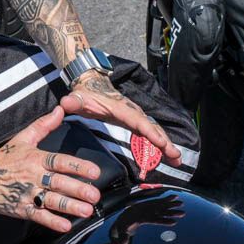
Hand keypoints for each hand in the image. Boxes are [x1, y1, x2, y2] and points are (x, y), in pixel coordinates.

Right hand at [0, 106, 102, 232]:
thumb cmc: (4, 158)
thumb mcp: (23, 138)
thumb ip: (44, 125)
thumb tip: (60, 109)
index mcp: (36, 158)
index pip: (60, 161)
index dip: (78, 166)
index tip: (95, 172)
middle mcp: (34, 176)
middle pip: (59, 183)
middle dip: (78, 190)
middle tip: (95, 195)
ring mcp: (27, 194)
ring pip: (52, 201)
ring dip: (70, 207)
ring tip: (87, 211)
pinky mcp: (21, 209)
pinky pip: (38, 216)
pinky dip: (52, 221)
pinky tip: (65, 226)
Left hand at [61, 71, 181, 172]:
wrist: (91, 83)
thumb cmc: (85, 93)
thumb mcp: (77, 97)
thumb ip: (73, 101)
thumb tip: (65, 103)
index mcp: (122, 109)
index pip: (139, 122)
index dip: (150, 133)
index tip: (162, 143)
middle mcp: (133, 112)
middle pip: (152, 128)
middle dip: (165, 142)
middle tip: (176, 157)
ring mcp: (135, 117)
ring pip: (154, 132)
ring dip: (166, 145)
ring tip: (177, 160)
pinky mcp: (134, 122)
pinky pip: (149, 134)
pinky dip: (159, 145)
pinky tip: (166, 156)